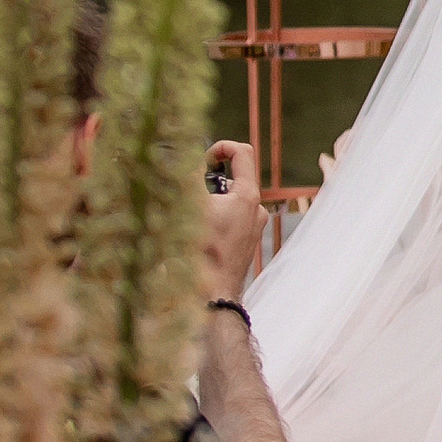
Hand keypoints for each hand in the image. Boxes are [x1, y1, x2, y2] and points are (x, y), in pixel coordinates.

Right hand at [201, 141, 264, 300]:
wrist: (214, 294)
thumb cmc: (202, 251)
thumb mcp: (191, 206)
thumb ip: (188, 176)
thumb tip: (185, 156)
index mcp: (248, 196)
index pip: (242, 152)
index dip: (220, 147)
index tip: (201, 160)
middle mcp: (256, 209)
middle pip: (234, 177)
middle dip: (211, 178)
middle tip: (190, 190)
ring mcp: (253, 227)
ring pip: (230, 200)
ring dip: (211, 200)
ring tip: (192, 216)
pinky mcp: (246, 242)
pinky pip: (231, 219)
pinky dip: (215, 218)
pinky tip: (199, 233)